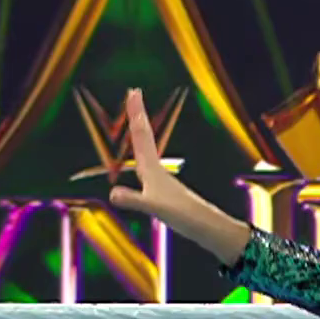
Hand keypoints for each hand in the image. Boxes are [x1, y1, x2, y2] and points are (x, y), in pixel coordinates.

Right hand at [107, 88, 192, 220]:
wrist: (206, 226)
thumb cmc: (183, 216)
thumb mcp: (154, 208)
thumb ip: (134, 200)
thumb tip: (113, 193)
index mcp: (152, 168)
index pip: (141, 135)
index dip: (135, 114)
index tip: (133, 91)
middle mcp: (156, 169)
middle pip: (144, 135)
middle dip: (137, 114)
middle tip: (133, 91)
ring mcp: (160, 178)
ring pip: (147, 147)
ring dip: (140, 130)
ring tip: (136, 117)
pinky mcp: (163, 189)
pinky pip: (147, 164)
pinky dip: (142, 153)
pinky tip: (141, 161)